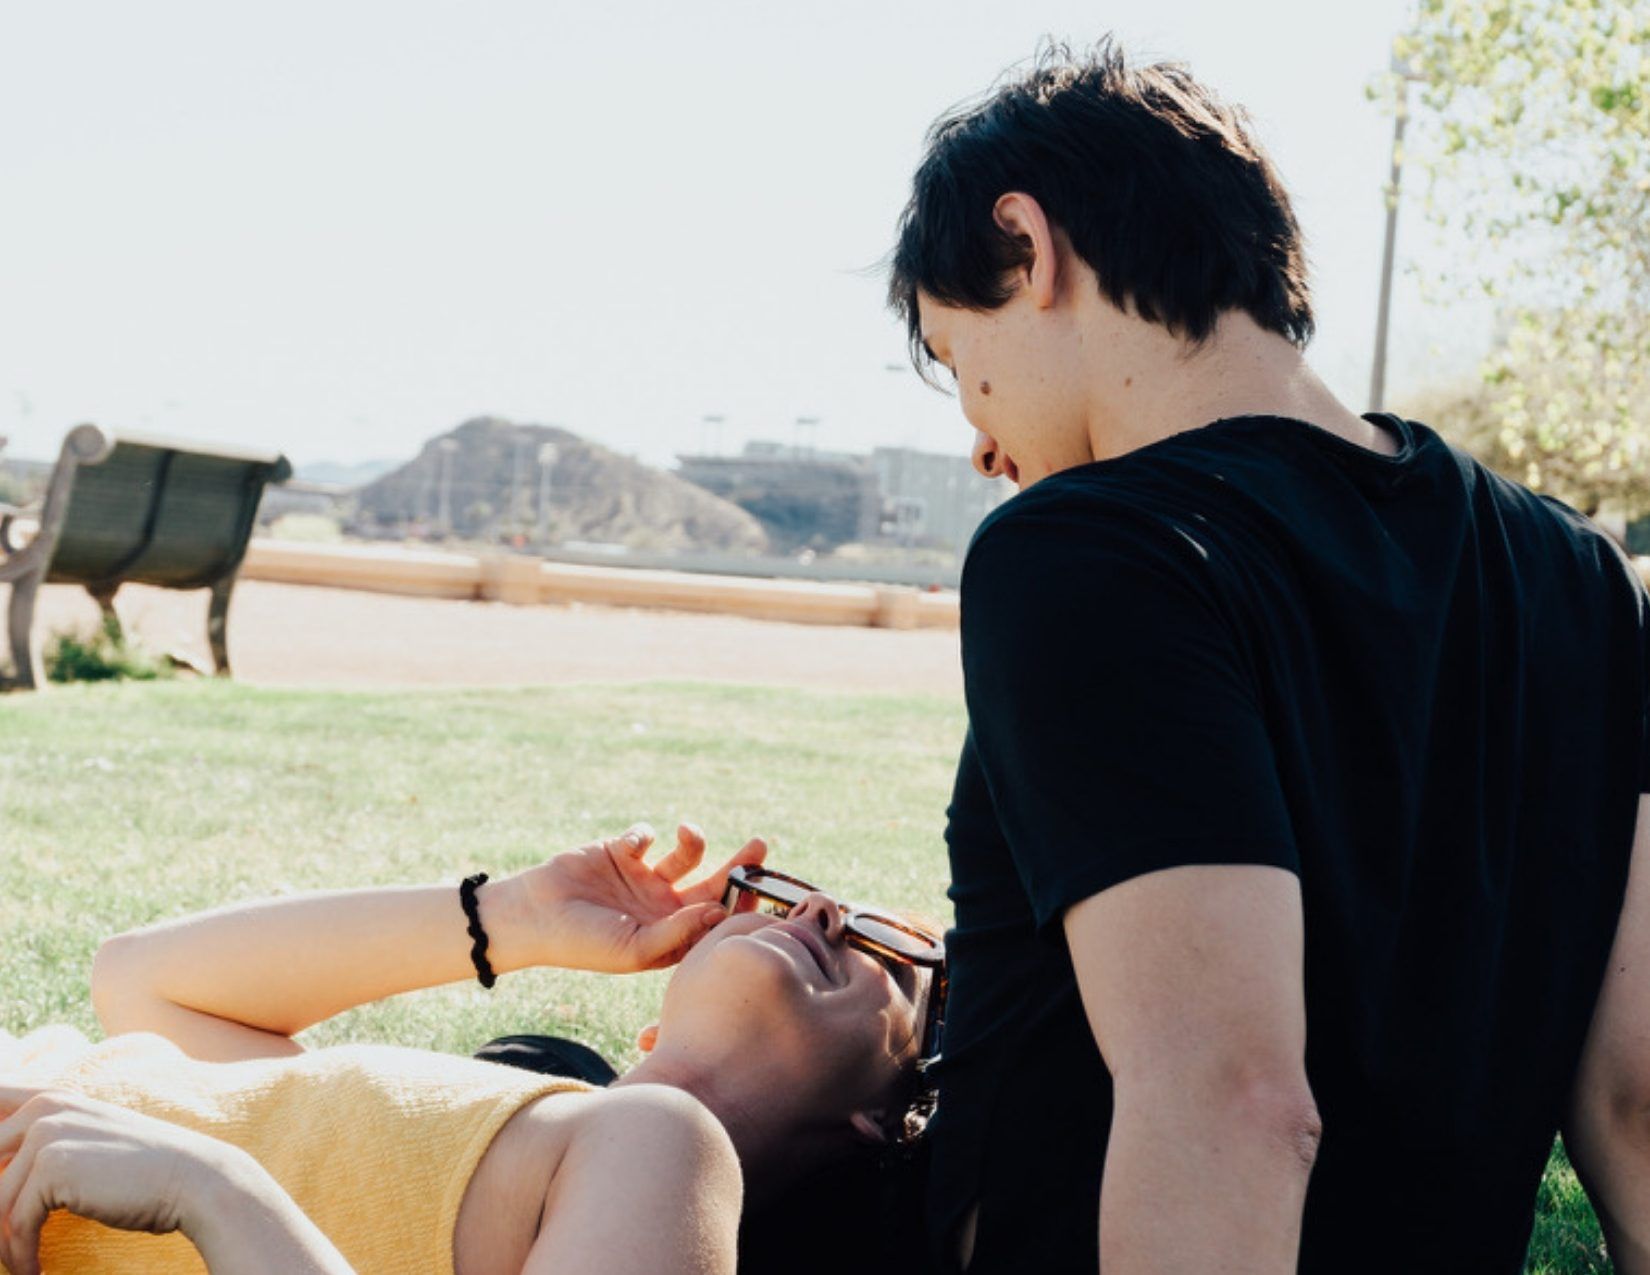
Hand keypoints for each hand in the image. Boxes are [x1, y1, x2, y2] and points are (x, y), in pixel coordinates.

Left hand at [0, 1086, 240, 1273]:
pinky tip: (35, 1271)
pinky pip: (15, 1224)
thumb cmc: (143, 1173)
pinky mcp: (53, 1168)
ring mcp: (48, 1134)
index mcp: (49, 1098)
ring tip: (22, 1265)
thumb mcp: (88, 1143)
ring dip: (4, 1246)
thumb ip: (42, 1147)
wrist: (194, 1181)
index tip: (2, 1201)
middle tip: (6, 1244)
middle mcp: (44, 1108)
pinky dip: (21, 1256)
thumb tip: (0, 1188)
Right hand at [508, 822, 766, 972]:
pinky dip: (644, 834)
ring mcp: (643, 879)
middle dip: (738, 865)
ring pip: (686, 855)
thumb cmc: (584, 943)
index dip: (739, 904)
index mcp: (670, 935)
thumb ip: (678, 932)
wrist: (534, 916)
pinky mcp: (622, 853)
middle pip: (712, 883)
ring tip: (686, 832)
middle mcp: (662, 907)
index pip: (716, 919)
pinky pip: (646, 835)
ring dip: (694, 841)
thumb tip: (720, 913)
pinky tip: (629, 848)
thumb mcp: (635, 947)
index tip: (755, 888)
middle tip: (760, 845)